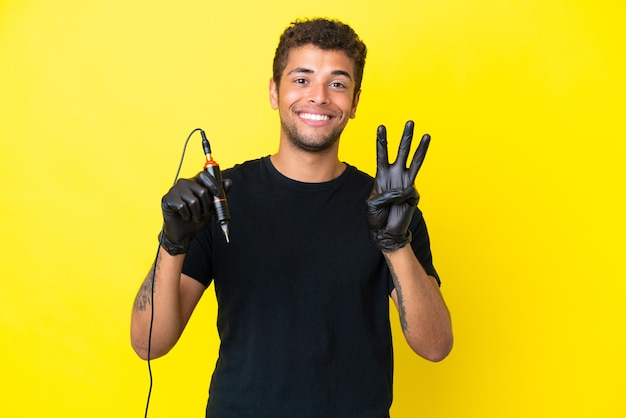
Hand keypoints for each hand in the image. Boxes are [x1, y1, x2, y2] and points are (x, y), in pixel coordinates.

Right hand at [159, 171, 231, 254]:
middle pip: (202, 190)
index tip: (218, 194)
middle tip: (203, 213)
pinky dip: (187, 216)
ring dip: (197, 214)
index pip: (204, 175)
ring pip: (193, 200)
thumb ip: (219, 194)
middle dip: (206, 206)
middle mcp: (184, 183)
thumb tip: (228, 182)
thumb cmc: (196, 218)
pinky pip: (182, 206)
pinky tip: (184, 217)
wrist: (184, 233)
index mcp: (194, 182)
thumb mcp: (211, 206)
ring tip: (194, 217)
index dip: (213, 184)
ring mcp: (174, 190)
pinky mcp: (167, 199)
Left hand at [366, 120, 429, 251]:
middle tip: (410, 122)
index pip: (382, 154)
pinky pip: (409, 191)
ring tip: (425, 134)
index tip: (381, 126)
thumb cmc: (376, 217)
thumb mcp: (372, 204)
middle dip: (405, 137)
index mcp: (382, 175)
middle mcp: (395, 175)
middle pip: (402, 152)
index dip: (382, 141)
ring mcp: (405, 183)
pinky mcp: (413, 193)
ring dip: (420, 148)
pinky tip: (398, 206)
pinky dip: (402, 199)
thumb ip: (385, 194)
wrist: (386, 232)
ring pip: (415, 162)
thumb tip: (402, 189)